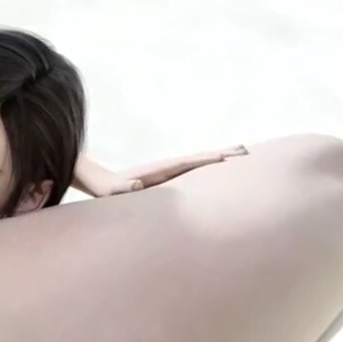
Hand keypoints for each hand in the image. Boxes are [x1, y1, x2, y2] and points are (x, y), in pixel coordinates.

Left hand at [94, 145, 248, 195]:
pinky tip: (218, 174)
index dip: (207, 160)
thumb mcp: (110, 191)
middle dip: (221, 154)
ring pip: (197, 165)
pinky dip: (207, 170)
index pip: (187, 163)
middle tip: (247, 151)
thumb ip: (121, 189)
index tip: (228, 158)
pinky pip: (191, 175)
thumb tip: (136, 185)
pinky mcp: (164, 182)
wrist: (95, 180)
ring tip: (241, 155)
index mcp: (157, 171)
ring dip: (218, 160)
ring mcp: (166, 174)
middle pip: (198, 159)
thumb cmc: (103, 189)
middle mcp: (165, 169)